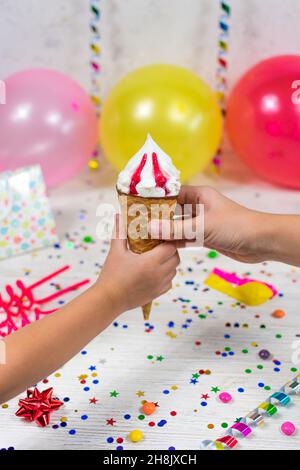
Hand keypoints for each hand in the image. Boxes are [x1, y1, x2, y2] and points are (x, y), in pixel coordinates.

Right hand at [96, 216, 179, 312]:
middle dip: (169, 251)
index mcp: (151, 262)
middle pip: (175, 258)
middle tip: (158, 247)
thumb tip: (118, 215)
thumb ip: (120, 232)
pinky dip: (166, 276)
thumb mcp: (116, 251)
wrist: (108, 300)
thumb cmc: (111, 274)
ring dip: (169, 263)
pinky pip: (169, 282)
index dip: (167, 241)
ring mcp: (159, 285)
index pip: (171, 247)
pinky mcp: (157, 294)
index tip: (159, 237)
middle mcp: (159, 274)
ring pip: (174, 270)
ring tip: (156, 258)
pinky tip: (154, 272)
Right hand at [149, 186, 269, 263]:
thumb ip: (175, 228)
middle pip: (173, 210)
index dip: (155, 198)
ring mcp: (202, 222)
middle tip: (137, 224)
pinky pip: (185, 237)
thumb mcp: (201, 227)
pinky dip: (174, 242)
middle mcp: (199, 206)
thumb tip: (148, 228)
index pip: (172, 193)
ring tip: (144, 236)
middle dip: (157, 217)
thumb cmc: (234, 226)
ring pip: (178, 225)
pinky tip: (160, 247)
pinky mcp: (205, 236)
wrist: (261, 242)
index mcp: (199, 195)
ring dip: (165, 231)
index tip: (138, 205)